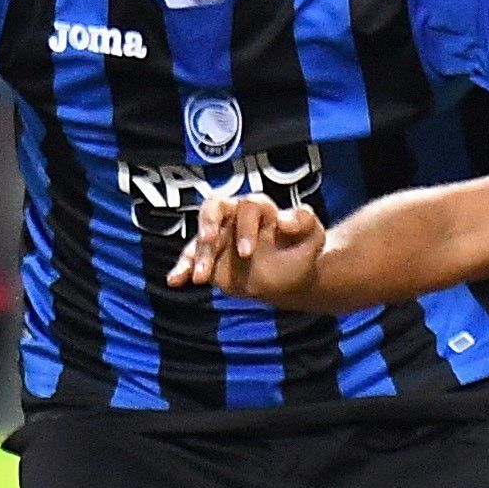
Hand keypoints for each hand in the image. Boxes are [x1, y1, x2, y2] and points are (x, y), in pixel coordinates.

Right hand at [170, 196, 327, 302]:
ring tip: (199, 277)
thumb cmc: (301, 251)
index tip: (247, 253)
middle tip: (209, 243)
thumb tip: (284, 219)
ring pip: (201, 237)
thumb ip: (305, 223)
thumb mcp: (313, 237)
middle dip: (209, 225)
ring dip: (198, 255)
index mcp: (260, 209)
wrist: (292, 277)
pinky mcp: (210, 258)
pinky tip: (175, 281)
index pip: (247, 206)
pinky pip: (191, 258)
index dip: (245, 227)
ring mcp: (220, 237)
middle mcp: (235, 217)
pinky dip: (182, 268)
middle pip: (214, 207)